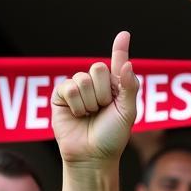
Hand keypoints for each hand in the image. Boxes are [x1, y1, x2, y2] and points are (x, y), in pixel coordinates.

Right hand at [52, 32, 138, 165]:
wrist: (92, 156)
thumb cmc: (112, 137)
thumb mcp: (127, 113)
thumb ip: (128, 88)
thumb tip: (128, 64)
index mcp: (115, 89)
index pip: (117, 64)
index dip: (119, 49)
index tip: (124, 34)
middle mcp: (97, 86)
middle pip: (99, 68)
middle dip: (103, 92)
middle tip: (102, 110)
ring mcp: (78, 90)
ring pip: (83, 79)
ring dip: (90, 102)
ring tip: (90, 115)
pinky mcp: (62, 95)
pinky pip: (69, 87)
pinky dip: (76, 103)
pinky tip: (78, 115)